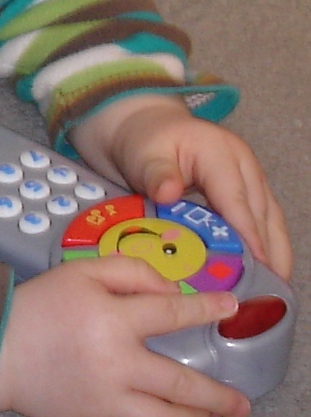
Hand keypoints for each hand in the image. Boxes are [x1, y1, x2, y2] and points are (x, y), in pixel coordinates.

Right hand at [0, 256, 249, 416]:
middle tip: (240, 402)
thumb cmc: (37, 305)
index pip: (173, 314)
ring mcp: (104, 403)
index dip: (206, 309)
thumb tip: (171, 292)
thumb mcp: (80, 271)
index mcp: (111, 321)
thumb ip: (130, 271)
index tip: (230, 308)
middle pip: (183, 386)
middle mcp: (115, 366)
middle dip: (219, 396)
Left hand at [68, 95, 291, 280]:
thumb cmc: (143, 141)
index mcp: (219, 152)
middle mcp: (241, 164)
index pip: (236, 199)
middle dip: (268, 251)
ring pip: (269, 218)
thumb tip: (169, 192)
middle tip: (267, 289)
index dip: (248, 233)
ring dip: (274, 251)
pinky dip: (264, 244)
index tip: (256, 263)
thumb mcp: (143, 153)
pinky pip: (261, 219)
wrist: (144, 127)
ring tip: (273, 287)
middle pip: (262, 212)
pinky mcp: (244, 190)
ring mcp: (247, 176)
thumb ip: (156, 173)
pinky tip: (263, 269)